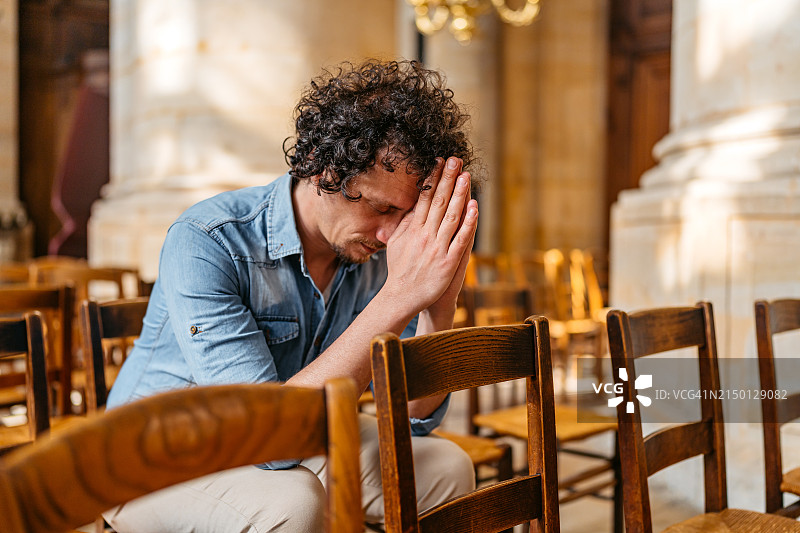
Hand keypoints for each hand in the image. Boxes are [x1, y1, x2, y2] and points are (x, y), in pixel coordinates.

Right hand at [381, 157, 478, 319]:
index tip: (439, 162)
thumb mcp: (395, 243)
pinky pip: (461, 239)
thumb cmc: (399, 270)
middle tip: (456, 160)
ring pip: (451, 216)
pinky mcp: (448, 262)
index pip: (424, 198)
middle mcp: (425, 236)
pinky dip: (468, 223)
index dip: (433, 179)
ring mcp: (437, 249)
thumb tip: (410, 206)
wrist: (402, 297)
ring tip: (467, 176)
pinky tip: (474, 207)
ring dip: (460, 195)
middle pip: (439, 202)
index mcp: (412, 229)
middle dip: (448, 179)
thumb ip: (403, 224)